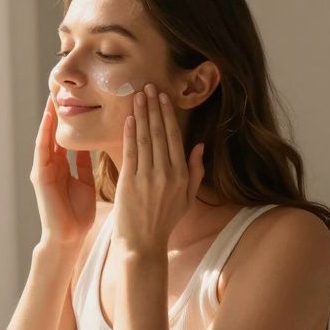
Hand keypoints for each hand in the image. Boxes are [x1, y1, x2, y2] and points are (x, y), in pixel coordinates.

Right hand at [31, 94, 96, 247]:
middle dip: (56, 112)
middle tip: (61, 88)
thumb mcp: (85, 183)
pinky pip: (42, 150)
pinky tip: (48, 119)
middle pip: (53, 132)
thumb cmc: (77, 214)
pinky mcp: (39, 176)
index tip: (77, 98)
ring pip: (45, 136)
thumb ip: (84, 165)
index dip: (70, 119)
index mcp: (62, 167)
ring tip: (52, 96)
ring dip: (48, 118)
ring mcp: (42, 169)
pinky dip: (44, 133)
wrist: (68, 237)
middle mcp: (50, 165)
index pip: (65, 136)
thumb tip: (92, 147)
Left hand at [114, 84, 204, 253]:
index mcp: (181, 175)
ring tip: (138, 95)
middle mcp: (166, 174)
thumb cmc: (165, 220)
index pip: (174, 137)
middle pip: (160, 133)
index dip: (168, 114)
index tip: (163, 97)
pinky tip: (129, 118)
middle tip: (148, 86)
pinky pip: (131, 152)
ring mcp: (147, 177)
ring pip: (145, 138)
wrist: (142, 242)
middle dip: (154, 107)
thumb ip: (196, 171)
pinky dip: (130, 133)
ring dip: (141, 114)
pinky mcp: (130, 182)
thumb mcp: (188, 198)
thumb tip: (200, 145)